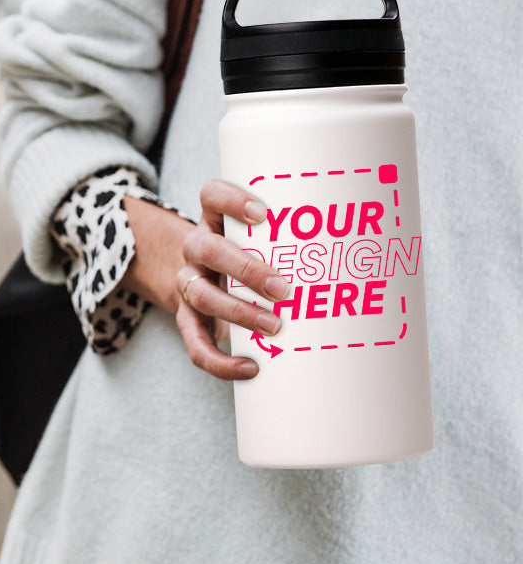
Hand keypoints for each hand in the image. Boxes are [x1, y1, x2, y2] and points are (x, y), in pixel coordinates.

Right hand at [176, 180, 290, 381]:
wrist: (206, 280)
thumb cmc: (252, 257)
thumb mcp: (264, 239)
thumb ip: (298, 241)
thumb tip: (375, 252)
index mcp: (215, 220)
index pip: (211, 195)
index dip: (232, 201)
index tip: (263, 214)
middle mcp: (197, 247)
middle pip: (208, 249)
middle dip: (247, 270)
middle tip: (283, 289)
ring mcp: (189, 282)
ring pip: (201, 295)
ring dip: (239, 312)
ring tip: (274, 327)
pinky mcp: (188, 318)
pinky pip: (195, 342)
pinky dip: (220, 360)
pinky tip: (250, 367)